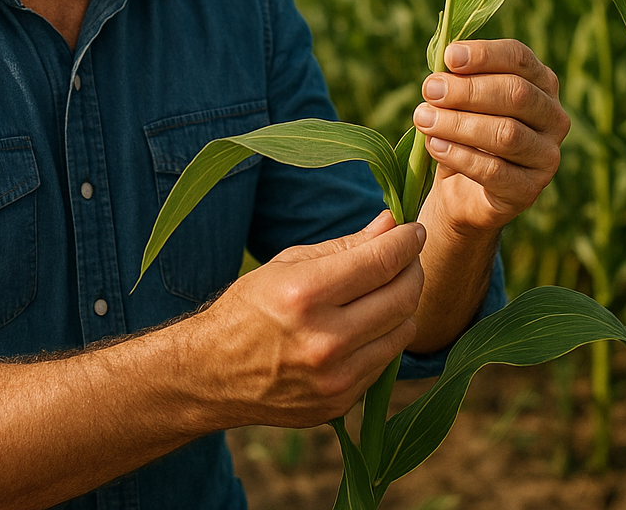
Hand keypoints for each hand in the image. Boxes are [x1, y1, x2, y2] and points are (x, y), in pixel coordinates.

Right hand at [196, 211, 424, 427]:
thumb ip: (346, 246)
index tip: (413, 229)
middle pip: (402, 297)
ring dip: (403, 304)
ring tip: (384, 289)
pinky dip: (385, 336)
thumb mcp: (290, 264)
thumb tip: (391, 223)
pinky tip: (365, 323)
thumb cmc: (250, 307)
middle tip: (406, 256)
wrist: (212, 374)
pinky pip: (385, 361)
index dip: (406, 240)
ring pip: (403, 331)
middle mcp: (324, 340)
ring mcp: (336, 378)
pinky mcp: (341, 403)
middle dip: (412, 269)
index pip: (381, 261)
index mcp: (305, 294)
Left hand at [412, 39, 569, 233]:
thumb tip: (445, 64)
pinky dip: (459, 155)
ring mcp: (546, 156)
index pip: (519, 58)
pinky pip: (495, 170)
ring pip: (506, 133)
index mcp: (540, 83)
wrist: (463, 190)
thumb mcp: (460, 101)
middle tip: (429, 89)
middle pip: (516, 94)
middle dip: (467, 90)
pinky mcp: (529, 190)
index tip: (449, 56)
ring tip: (423, 119)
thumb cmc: (464, 133)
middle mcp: (552, 117)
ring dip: (458, 124)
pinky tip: (434, 145)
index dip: (485, 55)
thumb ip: (457, 80)